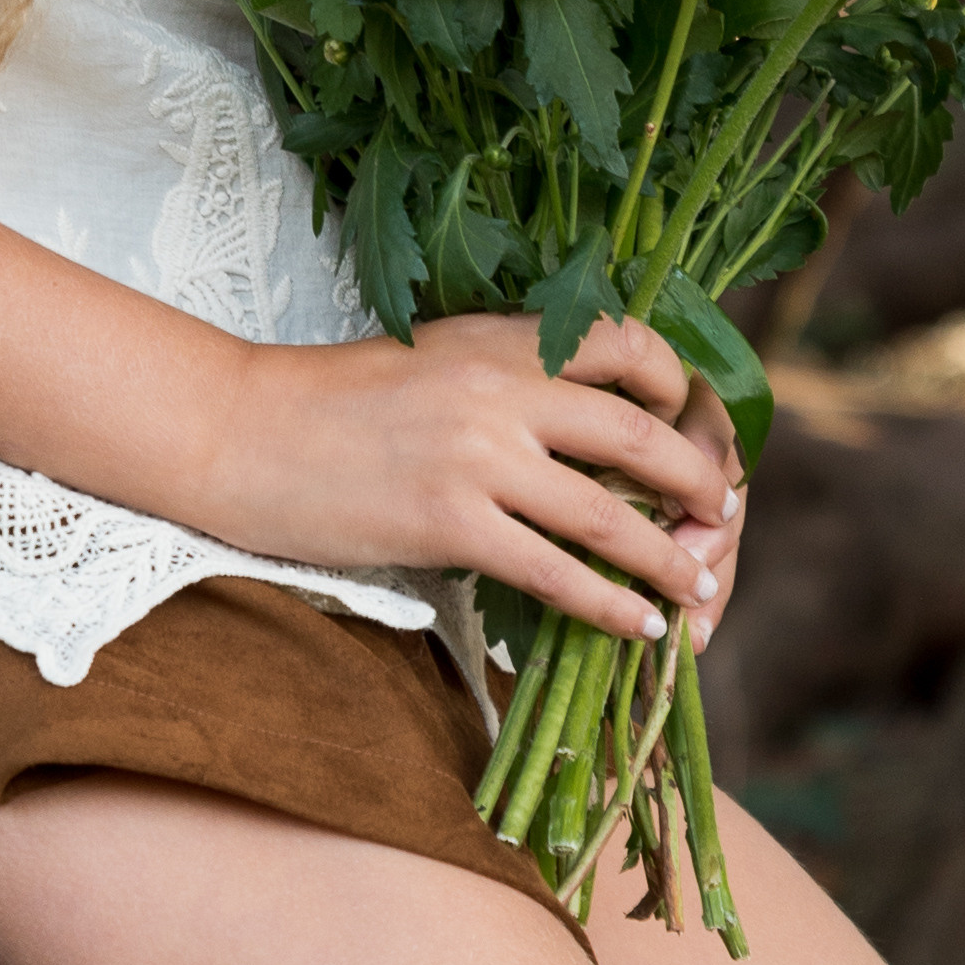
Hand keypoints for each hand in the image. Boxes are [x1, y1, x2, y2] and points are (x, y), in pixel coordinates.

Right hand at [209, 312, 739, 644]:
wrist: (241, 429)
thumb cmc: (332, 401)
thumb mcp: (437, 359)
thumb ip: (511, 378)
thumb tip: (592, 426)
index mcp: (503, 335)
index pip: (630, 342)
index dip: (682, 390)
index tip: (694, 430)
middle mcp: (503, 384)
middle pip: (642, 432)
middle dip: (700, 483)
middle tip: (723, 518)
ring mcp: (478, 453)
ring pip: (611, 513)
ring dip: (672, 559)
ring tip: (702, 588)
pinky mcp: (448, 519)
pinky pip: (556, 572)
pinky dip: (611, 606)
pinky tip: (638, 629)